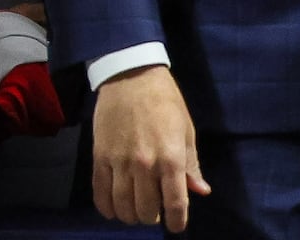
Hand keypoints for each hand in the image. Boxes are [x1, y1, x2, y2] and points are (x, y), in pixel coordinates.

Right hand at [89, 65, 209, 232]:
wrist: (130, 74)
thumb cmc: (165, 101)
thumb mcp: (186, 130)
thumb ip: (191, 164)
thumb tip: (200, 191)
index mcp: (171, 158)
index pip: (175, 205)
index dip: (176, 222)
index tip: (175, 225)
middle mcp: (145, 164)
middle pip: (146, 210)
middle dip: (152, 217)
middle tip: (154, 210)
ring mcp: (119, 161)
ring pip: (123, 206)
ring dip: (130, 215)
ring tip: (135, 210)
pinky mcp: (99, 156)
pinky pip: (100, 192)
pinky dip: (106, 207)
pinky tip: (113, 209)